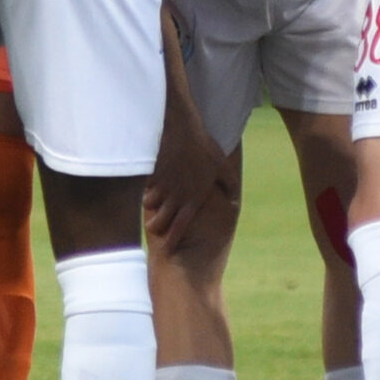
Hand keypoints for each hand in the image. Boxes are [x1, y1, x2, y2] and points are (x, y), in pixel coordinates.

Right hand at [141, 110, 235, 250]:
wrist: (180, 129)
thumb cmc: (203, 147)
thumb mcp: (222, 166)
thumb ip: (229, 184)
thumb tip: (234, 197)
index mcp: (192, 199)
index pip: (179, 227)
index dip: (172, 241)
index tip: (168, 250)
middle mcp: (175, 197)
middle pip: (160, 222)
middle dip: (156, 228)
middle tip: (155, 229)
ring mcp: (161, 187)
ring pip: (150, 207)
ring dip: (150, 210)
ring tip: (151, 211)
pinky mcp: (151, 175)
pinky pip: (145, 190)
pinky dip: (146, 193)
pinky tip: (148, 191)